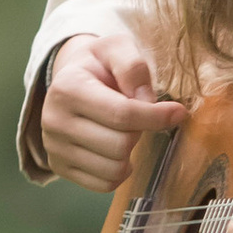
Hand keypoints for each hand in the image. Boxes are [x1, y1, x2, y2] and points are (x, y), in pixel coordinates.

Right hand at [40, 35, 185, 191]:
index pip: (121, 114)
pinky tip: (116, 151)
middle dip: (139, 132)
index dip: (156, 117)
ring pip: (113, 169)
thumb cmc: (98, 65)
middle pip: (120, 145)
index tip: (178, 112)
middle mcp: (54, 121)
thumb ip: (133, 67)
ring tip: (124, 132)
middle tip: (137, 117)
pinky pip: (104, 185)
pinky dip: (119, 171)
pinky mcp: (60, 168)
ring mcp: (54, 148)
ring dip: (130, 153)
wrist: (70, 80)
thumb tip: (147, 101)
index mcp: (67, 88)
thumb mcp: (116, 48)